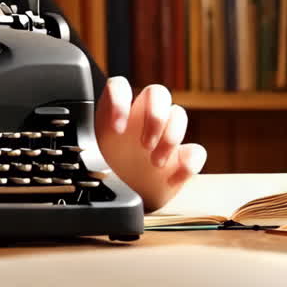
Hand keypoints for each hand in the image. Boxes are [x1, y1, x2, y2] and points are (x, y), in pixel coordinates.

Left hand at [94, 76, 206, 212]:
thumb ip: (91, 146)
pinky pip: (196, 151)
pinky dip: (188, 164)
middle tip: (144, 145)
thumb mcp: (92, 158)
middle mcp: (142, 117)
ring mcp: (164, 134)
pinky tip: (172, 178)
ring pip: (178, 114)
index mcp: (117, 114)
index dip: (120, 100)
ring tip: (156, 164)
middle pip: (158, 92)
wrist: (124, 199)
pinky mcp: (182, 157)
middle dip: (155, 116)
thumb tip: (94, 149)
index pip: (120, 86)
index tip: (117, 129)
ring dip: (171, 138)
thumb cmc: (107, 173)